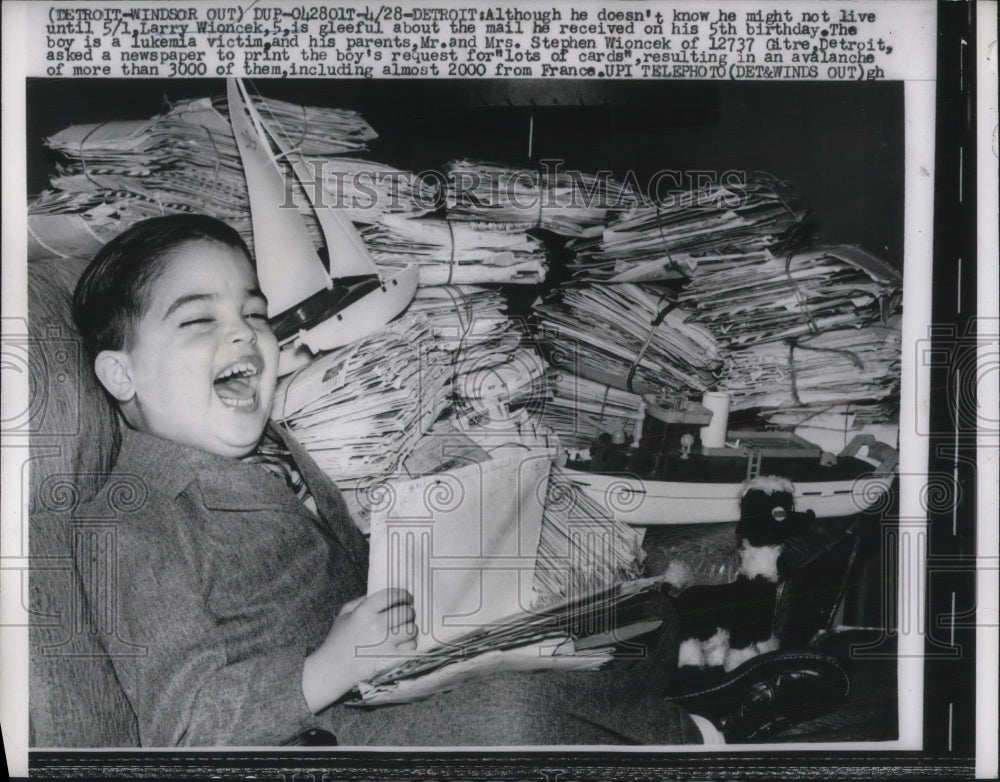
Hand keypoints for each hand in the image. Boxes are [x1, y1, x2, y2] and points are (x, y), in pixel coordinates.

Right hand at [302, 589, 416, 711]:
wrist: (332, 670)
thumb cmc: (338, 640)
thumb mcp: (344, 614)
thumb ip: (362, 600)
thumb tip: (385, 594)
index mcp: (363, 613)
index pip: (390, 595)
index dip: (402, 594)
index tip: (406, 597)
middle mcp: (375, 627)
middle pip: (405, 612)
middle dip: (409, 611)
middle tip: (408, 613)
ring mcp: (384, 645)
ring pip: (411, 630)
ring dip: (411, 629)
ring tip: (405, 630)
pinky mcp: (390, 660)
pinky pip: (410, 648)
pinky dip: (409, 645)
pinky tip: (403, 644)